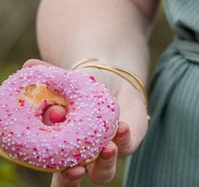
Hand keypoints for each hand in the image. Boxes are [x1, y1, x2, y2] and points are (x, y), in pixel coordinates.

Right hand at [21, 60, 148, 185]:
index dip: (51, 165)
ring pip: (103, 173)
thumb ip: (49, 77)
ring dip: (103, 163)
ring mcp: (104, 152)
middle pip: (71, 182)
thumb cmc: (83, 87)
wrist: (115, 81)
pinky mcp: (127, 142)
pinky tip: (121, 126)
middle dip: (70, 180)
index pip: (50, 168)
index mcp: (59, 149)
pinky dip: (123, 138)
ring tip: (106, 148)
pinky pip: (126, 147)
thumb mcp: (66, 82)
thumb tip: (29, 64)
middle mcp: (80, 157)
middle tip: (74, 171)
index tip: (52, 152)